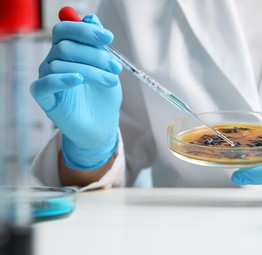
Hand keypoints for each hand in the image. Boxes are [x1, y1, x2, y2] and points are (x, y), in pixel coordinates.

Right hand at [30, 14, 121, 169]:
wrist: (102, 127)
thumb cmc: (103, 98)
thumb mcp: (106, 69)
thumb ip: (98, 46)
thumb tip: (91, 18)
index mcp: (67, 53)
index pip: (65, 30)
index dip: (85, 31)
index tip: (109, 38)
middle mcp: (53, 63)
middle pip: (64, 46)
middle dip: (94, 54)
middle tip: (115, 66)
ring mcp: (48, 80)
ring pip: (61, 64)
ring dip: (91, 70)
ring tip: (111, 81)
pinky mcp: (46, 99)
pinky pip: (45, 84)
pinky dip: (62, 79)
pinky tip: (79, 80)